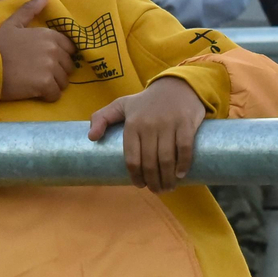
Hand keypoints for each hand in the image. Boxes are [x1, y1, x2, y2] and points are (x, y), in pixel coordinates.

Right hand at [0, 0, 77, 102]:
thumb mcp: (13, 24)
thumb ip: (30, 9)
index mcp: (49, 35)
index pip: (70, 49)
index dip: (60, 57)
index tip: (46, 61)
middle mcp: (53, 49)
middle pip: (68, 66)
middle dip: (57, 72)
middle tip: (39, 74)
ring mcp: (50, 67)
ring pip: (63, 82)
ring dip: (53, 85)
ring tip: (36, 83)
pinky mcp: (44, 84)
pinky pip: (55, 94)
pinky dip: (47, 96)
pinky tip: (36, 92)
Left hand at [88, 77, 204, 192]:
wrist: (177, 85)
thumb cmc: (147, 101)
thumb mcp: (121, 105)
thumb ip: (102, 117)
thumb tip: (91, 138)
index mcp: (132, 123)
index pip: (131, 158)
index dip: (136, 176)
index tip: (140, 185)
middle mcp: (149, 125)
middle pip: (150, 162)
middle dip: (153, 182)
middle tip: (157, 190)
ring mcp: (168, 124)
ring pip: (166, 159)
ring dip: (167, 178)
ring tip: (168, 187)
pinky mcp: (186, 123)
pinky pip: (184, 148)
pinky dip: (183, 164)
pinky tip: (180, 174)